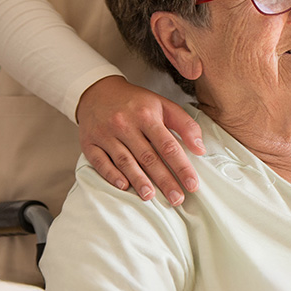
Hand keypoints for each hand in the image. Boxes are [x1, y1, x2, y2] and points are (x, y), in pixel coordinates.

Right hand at [76, 75, 204, 204]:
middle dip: (164, 180)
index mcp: (147, 115)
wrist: (97, 91)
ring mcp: (106, 134)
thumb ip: (185, 125)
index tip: (192, 184)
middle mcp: (125, 124)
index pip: (168, 146)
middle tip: (177, 199)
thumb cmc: (136, 103)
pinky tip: (123, 186)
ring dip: (139, 181)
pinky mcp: (89, 142)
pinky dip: (111, 175)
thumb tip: (201, 149)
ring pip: (125, 161)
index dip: (182, 167)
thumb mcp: (163, 105)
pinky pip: (100, 161)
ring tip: (151, 197)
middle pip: (148, 157)